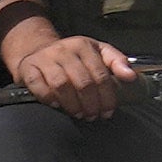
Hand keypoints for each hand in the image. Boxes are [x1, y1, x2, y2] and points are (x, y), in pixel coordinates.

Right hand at [6, 27, 138, 120]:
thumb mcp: (97, 52)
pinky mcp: (29, 69)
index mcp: (83, 45)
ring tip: (79, 114)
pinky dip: (50, 99)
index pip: (100, 74)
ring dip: (73, 104)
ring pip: (62, 85)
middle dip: (91, 103)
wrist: (37, 49)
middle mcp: (64, 50)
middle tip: (93, 115)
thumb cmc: (72, 56)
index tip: (108, 111)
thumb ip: (116, 62)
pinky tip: (58, 106)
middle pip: (83, 82)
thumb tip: (132, 76)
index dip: (106, 96)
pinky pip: (39, 87)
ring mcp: (45, 59)